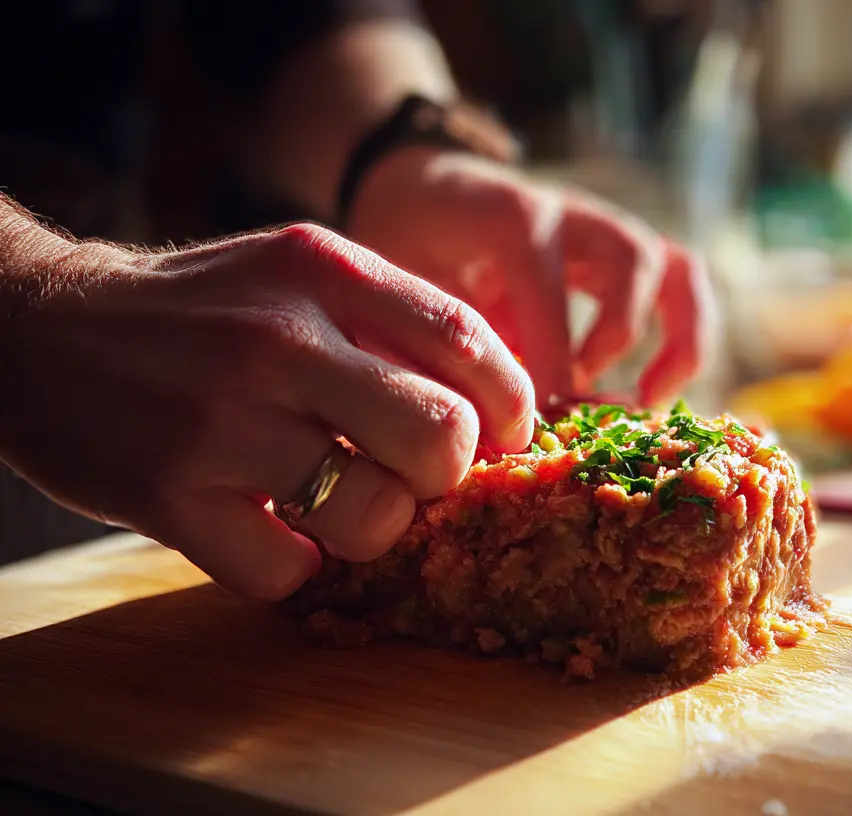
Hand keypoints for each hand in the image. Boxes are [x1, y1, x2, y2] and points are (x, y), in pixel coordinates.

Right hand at [0, 223, 532, 599]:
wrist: (38, 330)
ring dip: (371, 528)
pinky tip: (266, 528)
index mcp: (322, 270)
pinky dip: (292, 565)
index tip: (505, 437)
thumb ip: (391, 323)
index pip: (469, 342)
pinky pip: (288, 571)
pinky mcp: (169, 497)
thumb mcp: (295, 275)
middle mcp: (278, 339)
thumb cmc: (200, 312)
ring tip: (332, 502)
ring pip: (375, 518)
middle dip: (444, 475)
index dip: (510, 406)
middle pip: (441, 439)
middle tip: (409, 474)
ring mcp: (221, 420)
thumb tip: (499, 408)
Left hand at [345, 147, 715, 406]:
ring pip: (678, 268)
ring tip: (647, 397)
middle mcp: (573, 213)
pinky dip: (687, 335)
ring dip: (676, 338)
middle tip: (586, 395)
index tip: (529, 416)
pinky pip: (684, 283)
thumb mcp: (402, 282)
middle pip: (633, 258)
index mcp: (512, 214)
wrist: (420, 189)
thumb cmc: (409, 242)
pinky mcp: (628, 252)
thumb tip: (468, 416)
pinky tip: (653, 388)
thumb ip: (435, 335)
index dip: (546, 357)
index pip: (548, 285)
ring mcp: (608, 230)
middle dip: (619, 335)